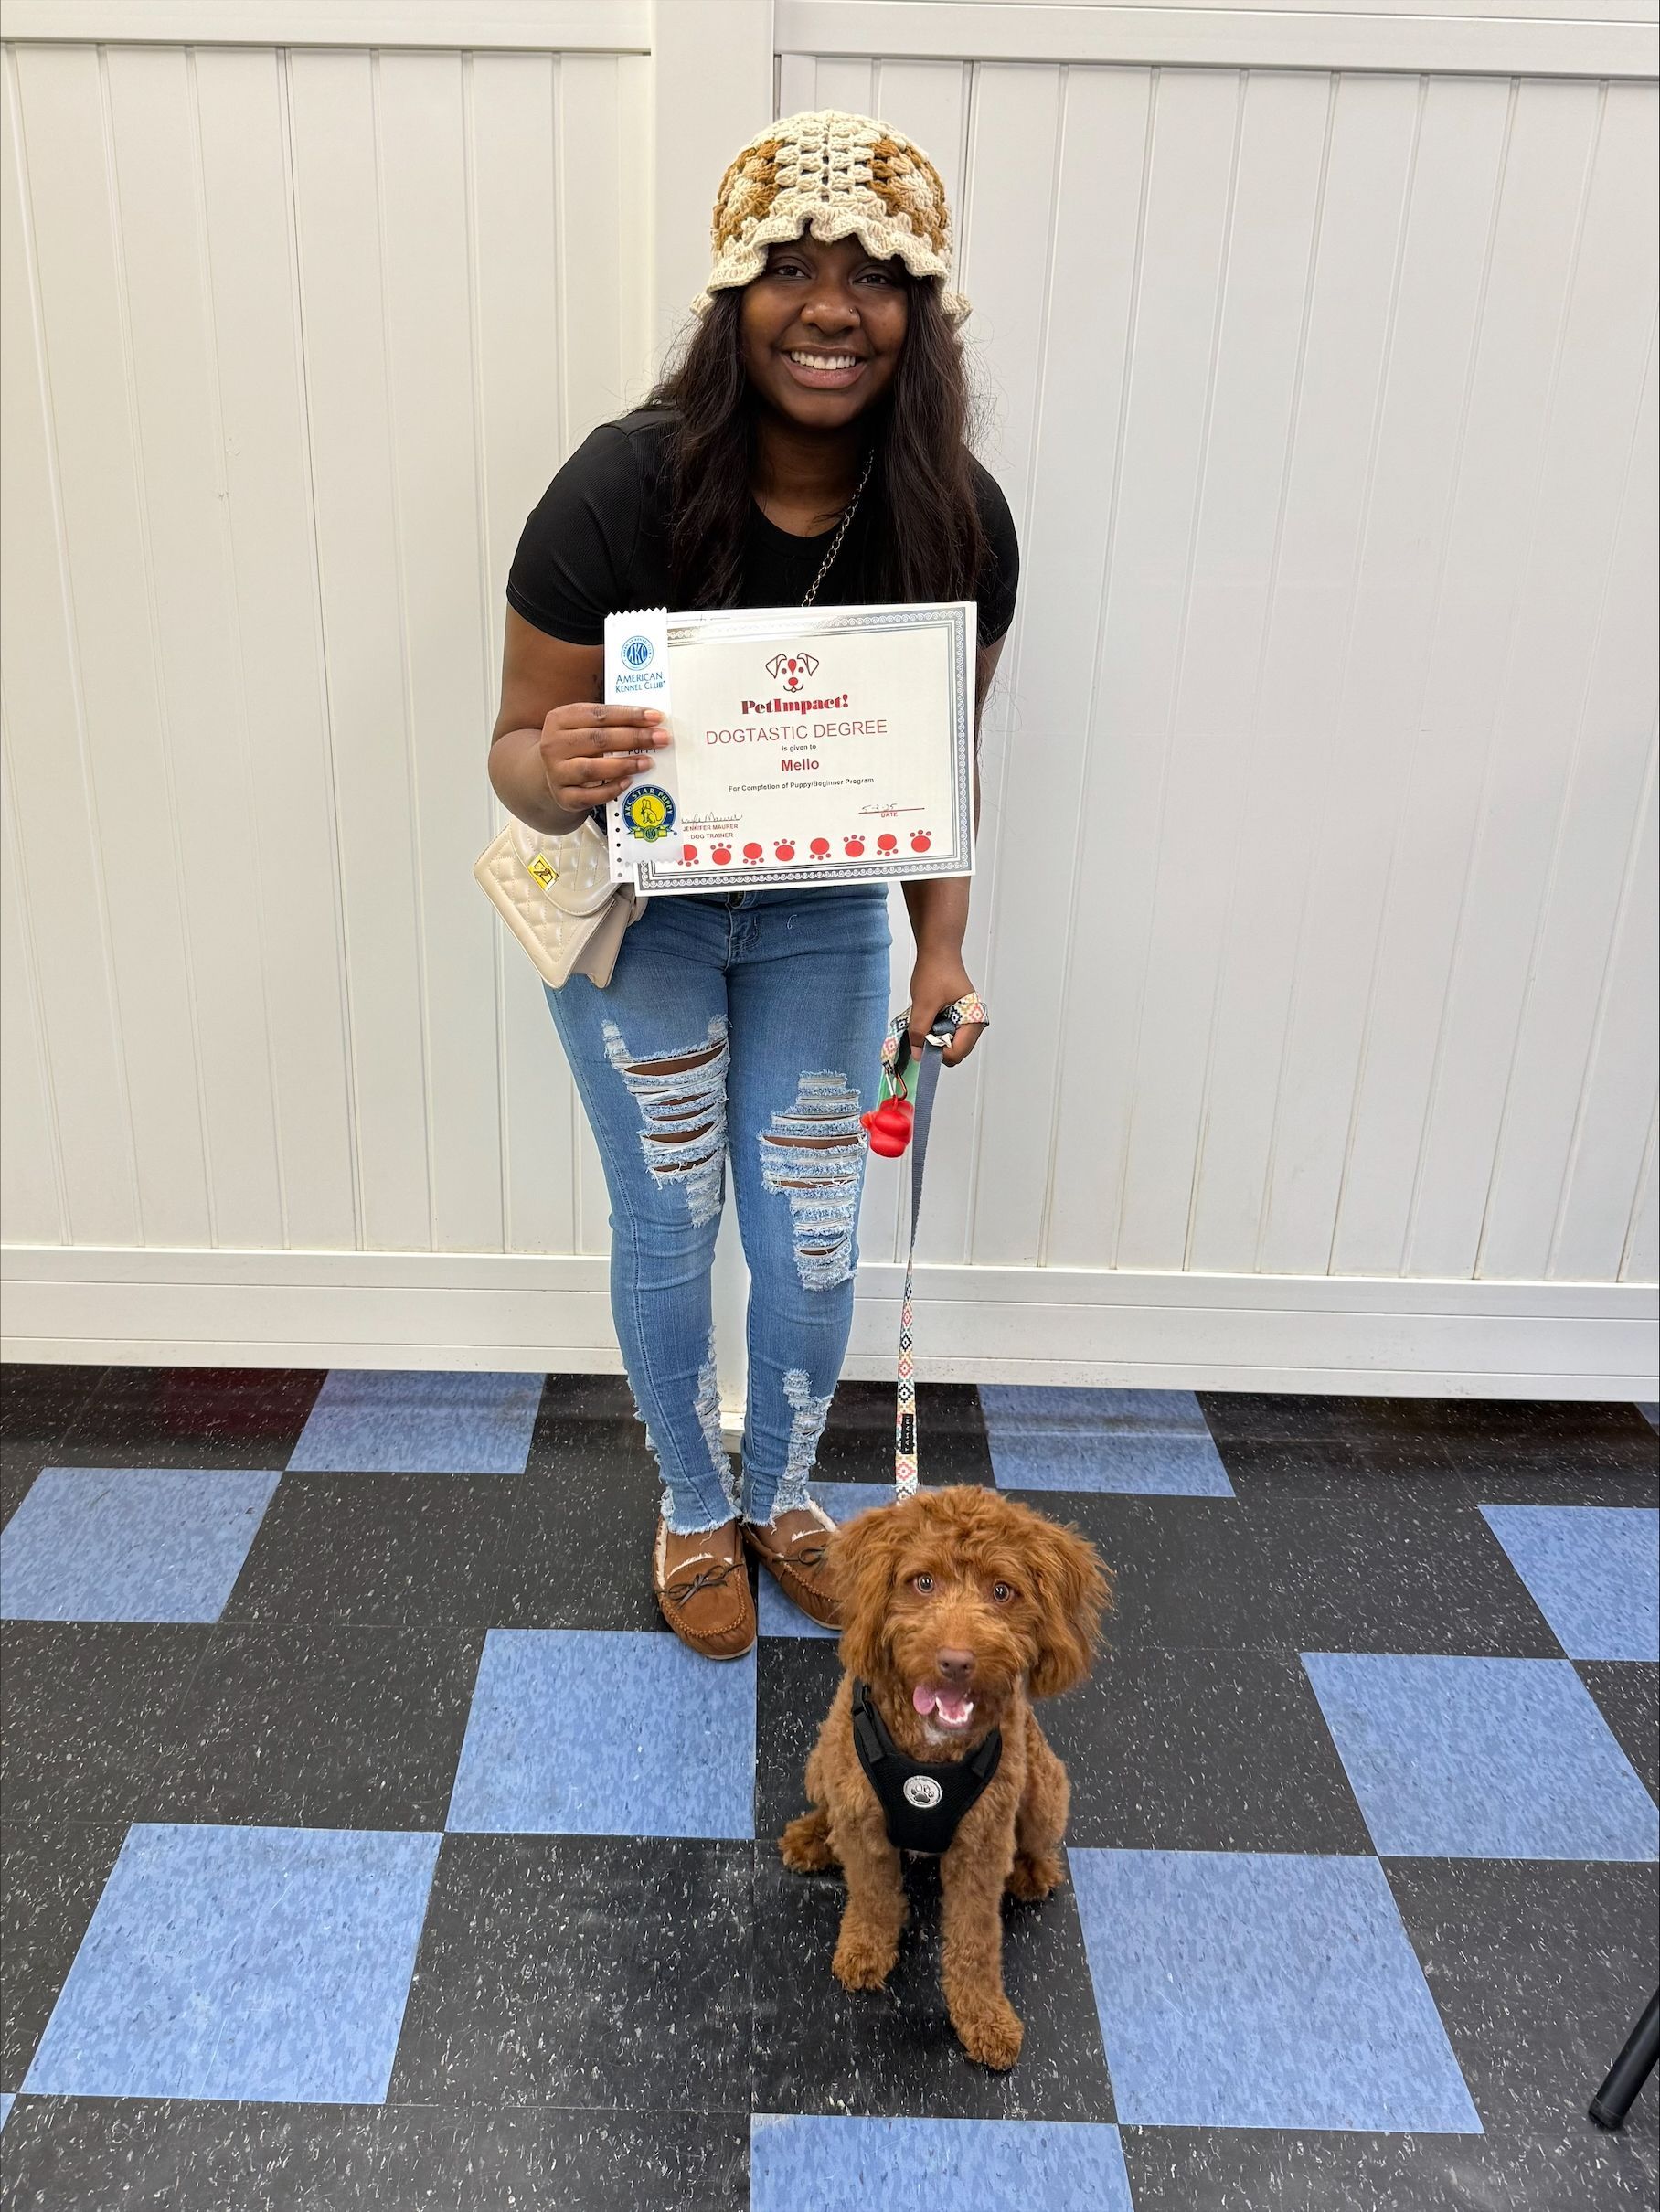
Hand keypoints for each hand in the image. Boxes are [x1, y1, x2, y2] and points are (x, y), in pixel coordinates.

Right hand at [538, 702, 669, 812]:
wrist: (553, 775)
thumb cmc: (577, 747)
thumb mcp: (585, 727)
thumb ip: (610, 723)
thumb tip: (649, 724)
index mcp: (560, 719)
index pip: (599, 714)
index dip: (630, 715)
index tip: (655, 717)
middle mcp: (553, 744)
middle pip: (598, 739)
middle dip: (634, 738)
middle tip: (660, 739)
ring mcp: (556, 772)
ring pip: (592, 768)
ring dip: (624, 764)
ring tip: (647, 761)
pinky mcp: (563, 797)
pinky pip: (590, 796)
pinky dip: (611, 789)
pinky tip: (628, 782)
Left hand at [908, 953, 984, 1067]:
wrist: (938, 950)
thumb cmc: (935, 972)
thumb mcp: (923, 1005)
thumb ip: (919, 1032)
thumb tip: (917, 1055)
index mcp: (973, 1021)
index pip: (958, 1053)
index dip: (939, 1053)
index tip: (923, 1044)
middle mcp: (975, 1023)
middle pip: (957, 1052)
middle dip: (938, 1047)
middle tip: (923, 1033)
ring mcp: (968, 1020)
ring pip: (952, 1043)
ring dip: (937, 1038)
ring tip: (927, 1021)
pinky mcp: (960, 1016)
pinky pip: (949, 1033)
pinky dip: (937, 1030)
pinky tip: (929, 1018)